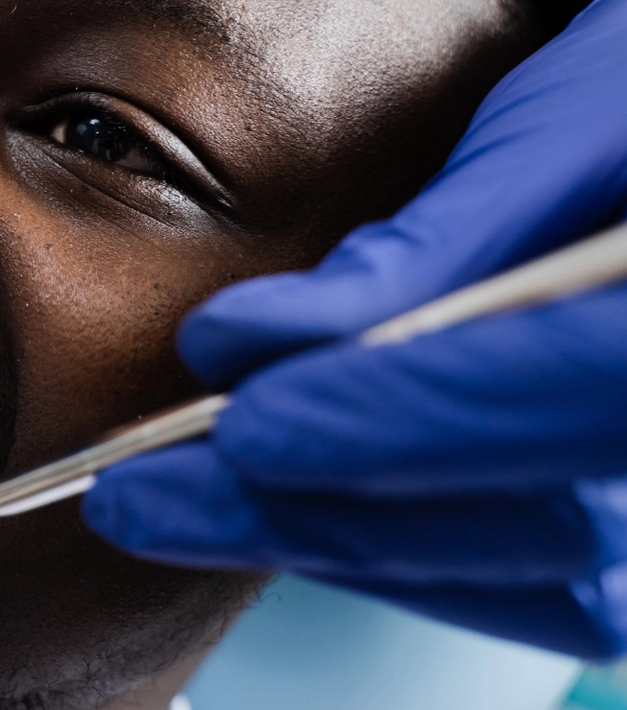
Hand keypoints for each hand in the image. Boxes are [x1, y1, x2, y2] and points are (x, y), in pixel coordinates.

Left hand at [84, 0, 626, 658]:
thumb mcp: (569, 122)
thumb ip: (425, 249)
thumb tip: (232, 348)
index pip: (562, 387)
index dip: (390, 418)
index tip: (235, 423)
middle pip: (543, 528)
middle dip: (323, 515)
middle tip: (138, 500)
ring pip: (550, 587)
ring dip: (350, 546)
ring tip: (182, 506)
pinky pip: (554, 585)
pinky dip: (413, 552)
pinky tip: (290, 507)